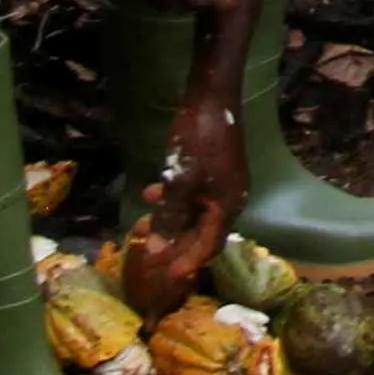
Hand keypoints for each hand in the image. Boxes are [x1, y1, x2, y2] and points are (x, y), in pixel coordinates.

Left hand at [136, 87, 248, 291]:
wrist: (212, 98)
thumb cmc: (199, 140)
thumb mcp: (179, 181)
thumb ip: (169, 216)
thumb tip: (157, 249)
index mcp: (227, 206)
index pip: (209, 246)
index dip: (188, 262)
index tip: (168, 276)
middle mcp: (230, 200)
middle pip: (202, 232)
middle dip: (175, 243)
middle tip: (150, 254)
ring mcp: (223, 184)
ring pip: (194, 213)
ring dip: (170, 221)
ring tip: (144, 226)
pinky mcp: (214, 171)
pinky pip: (193, 196)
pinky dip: (174, 200)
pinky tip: (152, 194)